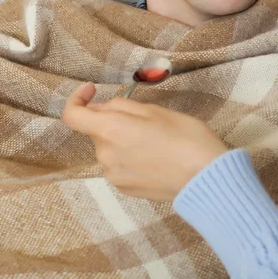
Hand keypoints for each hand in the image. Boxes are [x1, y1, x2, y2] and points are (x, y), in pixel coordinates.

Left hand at [61, 83, 227, 201]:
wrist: (205, 177)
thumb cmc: (186, 138)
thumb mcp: (156, 110)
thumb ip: (123, 106)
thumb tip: (103, 107)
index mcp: (111, 131)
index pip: (73, 116)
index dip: (78, 99)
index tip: (93, 89)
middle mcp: (106, 156)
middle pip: (97, 131)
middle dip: (114, 120)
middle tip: (146, 118)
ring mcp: (114, 176)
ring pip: (109, 148)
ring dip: (122, 139)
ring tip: (155, 140)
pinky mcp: (124, 189)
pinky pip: (118, 165)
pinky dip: (130, 156)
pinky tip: (155, 157)